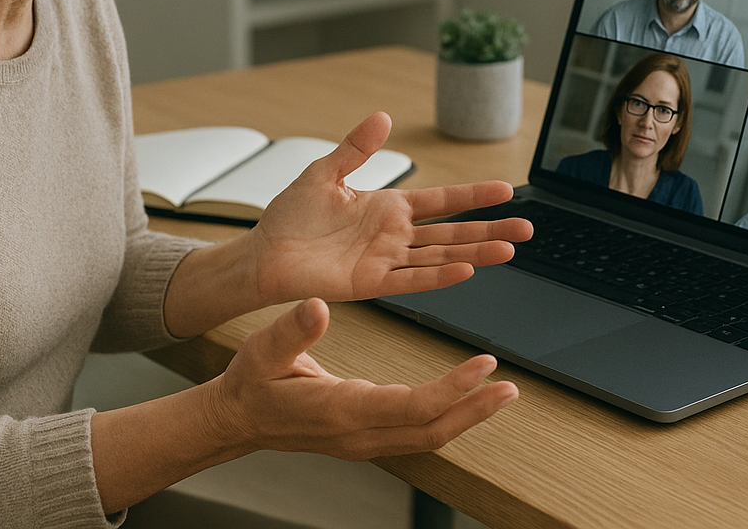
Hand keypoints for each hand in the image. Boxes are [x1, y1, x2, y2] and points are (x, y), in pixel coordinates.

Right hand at [206, 298, 517, 459]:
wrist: (237, 421)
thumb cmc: (252, 385)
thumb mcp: (263, 350)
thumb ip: (292, 330)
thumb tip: (316, 306)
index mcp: (341, 410)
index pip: (411, 407)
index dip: (453, 389)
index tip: (484, 366)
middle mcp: (359, 432)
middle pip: (431, 431)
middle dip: (475, 411)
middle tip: (510, 388)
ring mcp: (364, 440)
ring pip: (428, 437)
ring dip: (467, 417)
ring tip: (500, 393)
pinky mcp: (366, 436)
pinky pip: (417, 433)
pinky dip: (447, 418)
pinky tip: (465, 401)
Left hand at [249, 111, 532, 303]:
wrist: (263, 254)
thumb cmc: (290, 217)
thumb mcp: (324, 173)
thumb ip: (356, 148)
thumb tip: (383, 117)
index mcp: (388, 208)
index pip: (442, 201)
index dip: (473, 195)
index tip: (506, 190)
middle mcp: (394, 235)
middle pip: (453, 232)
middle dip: (490, 229)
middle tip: (527, 228)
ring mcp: (386, 260)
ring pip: (441, 257)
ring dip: (476, 253)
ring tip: (510, 250)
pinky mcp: (371, 283)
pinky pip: (411, 280)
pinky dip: (439, 276)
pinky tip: (466, 269)